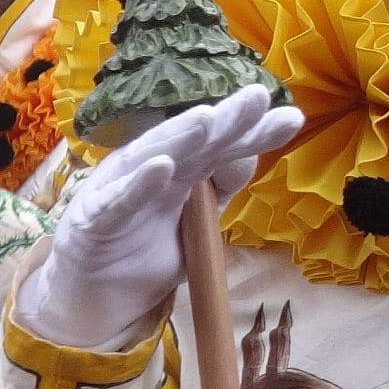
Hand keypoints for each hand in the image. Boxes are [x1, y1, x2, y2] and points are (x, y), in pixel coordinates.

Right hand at [17, 86, 301, 348]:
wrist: (96, 292)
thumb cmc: (147, 247)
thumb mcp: (196, 223)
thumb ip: (219, 190)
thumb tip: (250, 156)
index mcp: (182, 169)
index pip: (223, 145)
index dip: (255, 133)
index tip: (292, 118)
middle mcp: (153, 166)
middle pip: (195, 140)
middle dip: (227, 119)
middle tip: (259, 96)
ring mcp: (122, 187)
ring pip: (156, 156)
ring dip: (182, 136)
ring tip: (209, 117)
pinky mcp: (95, 217)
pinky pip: (120, 200)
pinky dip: (139, 183)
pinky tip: (161, 165)